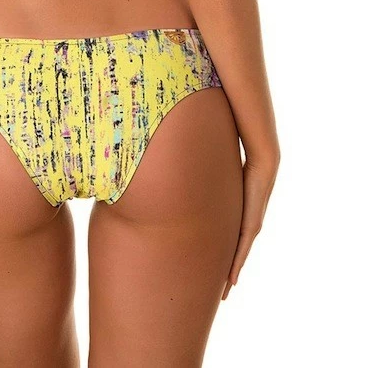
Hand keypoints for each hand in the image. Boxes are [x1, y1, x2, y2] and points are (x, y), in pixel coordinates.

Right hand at [222, 153, 278, 299]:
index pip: (231, 245)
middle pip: (235, 258)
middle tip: (220, 294)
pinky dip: (236, 267)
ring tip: (223, 293)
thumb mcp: (223, 182)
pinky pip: (241, 252)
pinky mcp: (251, 227)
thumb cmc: (242, 166)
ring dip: (230, 277)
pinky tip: (231, 281)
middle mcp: (248, 228)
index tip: (218, 274)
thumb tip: (197, 178)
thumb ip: (213, 186)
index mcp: (240, 219)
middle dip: (227, 276)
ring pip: (238, 259)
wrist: (262, 164)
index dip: (225, 261)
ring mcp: (250, 229)